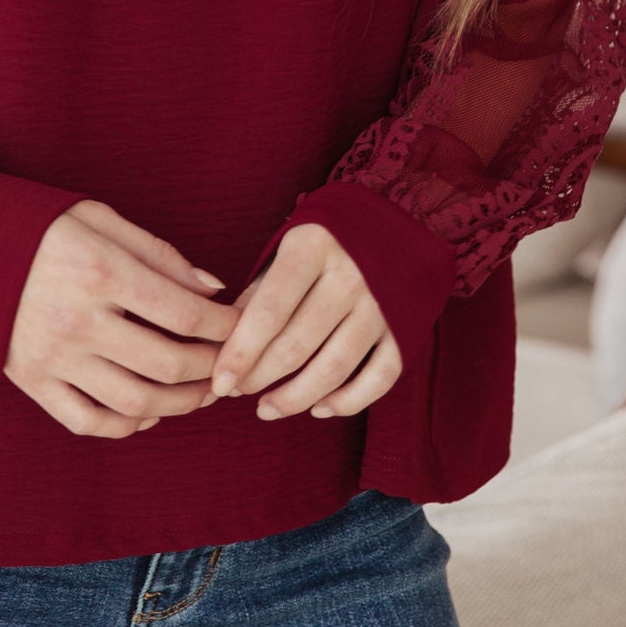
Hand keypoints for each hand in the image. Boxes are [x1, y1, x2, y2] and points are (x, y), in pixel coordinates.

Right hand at [6, 200, 238, 437]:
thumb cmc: (42, 227)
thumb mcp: (99, 218)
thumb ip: (159, 253)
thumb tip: (213, 290)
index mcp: (99, 270)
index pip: (184, 312)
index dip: (227, 326)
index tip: (244, 325)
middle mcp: (77, 319)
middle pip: (167, 364)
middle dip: (212, 369)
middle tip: (229, 364)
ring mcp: (53, 357)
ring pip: (134, 401)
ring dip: (180, 404)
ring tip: (200, 392)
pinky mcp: (31, 382)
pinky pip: (88, 422)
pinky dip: (127, 425)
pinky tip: (148, 410)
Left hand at [197, 221, 401, 420]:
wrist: (400, 218)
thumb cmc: (328, 237)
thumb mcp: (289, 245)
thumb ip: (258, 291)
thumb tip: (223, 342)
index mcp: (312, 247)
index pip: (269, 311)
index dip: (241, 352)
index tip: (219, 382)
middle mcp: (350, 275)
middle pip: (297, 344)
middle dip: (260, 377)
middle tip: (237, 392)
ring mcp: (381, 304)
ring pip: (334, 368)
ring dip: (295, 398)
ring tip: (266, 409)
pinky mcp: (406, 328)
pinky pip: (379, 378)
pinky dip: (348, 401)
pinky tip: (319, 409)